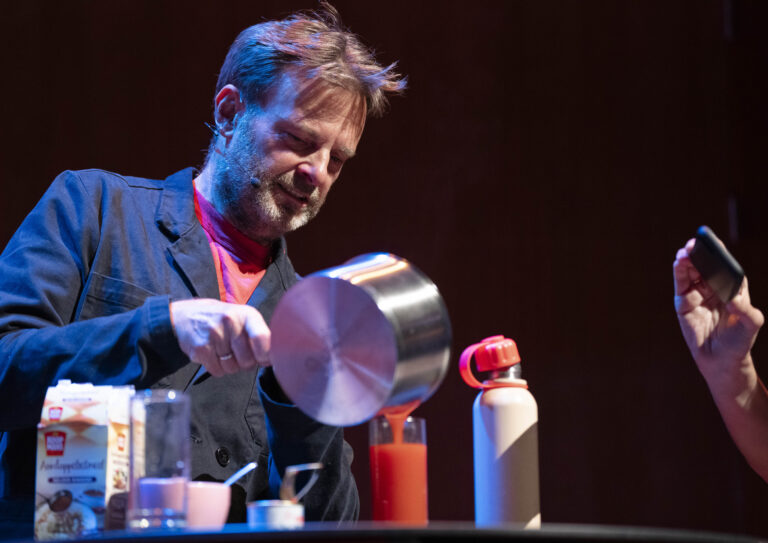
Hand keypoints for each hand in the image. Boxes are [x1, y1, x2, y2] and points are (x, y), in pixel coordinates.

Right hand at [170, 298, 270, 376]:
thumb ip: (260, 336)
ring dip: (230, 365)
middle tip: (236, 351)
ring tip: (223, 350)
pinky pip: (217, 371)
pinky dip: (216, 368)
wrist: (186, 317)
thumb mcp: (243, 319)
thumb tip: (275, 359)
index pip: (262, 338)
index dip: (265, 355)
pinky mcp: (200, 348)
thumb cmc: (222, 320)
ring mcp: (214, 334)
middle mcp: (231, 322)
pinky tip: (212, 354)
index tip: (264, 359)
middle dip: (245, 362)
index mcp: (247, 315)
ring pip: (232, 368)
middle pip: (248, 360)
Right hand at [673, 238, 763, 380]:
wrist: (721, 360)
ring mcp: (698, 294)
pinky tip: (679, 263)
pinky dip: (679, 272)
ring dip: (687, 260)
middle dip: (699, 253)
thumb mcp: (751, 325)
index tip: (713, 241)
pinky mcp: (683, 303)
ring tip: (684, 253)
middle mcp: (714, 287)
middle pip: (705, 265)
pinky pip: (681, 284)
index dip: (719, 252)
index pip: (725, 265)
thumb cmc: (739, 341)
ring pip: (691, 272)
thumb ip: (746, 311)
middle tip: (694, 244)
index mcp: (732, 287)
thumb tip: (733, 299)